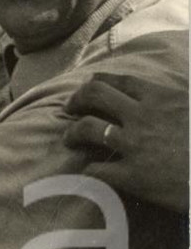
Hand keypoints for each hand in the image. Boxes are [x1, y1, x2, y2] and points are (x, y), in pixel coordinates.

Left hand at [63, 70, 188, 212]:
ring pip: (87, 129)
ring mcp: (135, 145)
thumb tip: (183, 72)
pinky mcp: (133, 176)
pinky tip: (89, 172)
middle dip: (76, 100)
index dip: (97, 81)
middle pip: (94, 95)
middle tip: (68, 109)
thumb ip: (183, 91)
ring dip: (72, 132)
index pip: (119, 80)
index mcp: (162, 95)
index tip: (88, 87)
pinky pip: (96, 169)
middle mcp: (142, 115)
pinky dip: (88, 170)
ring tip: (68, 139)